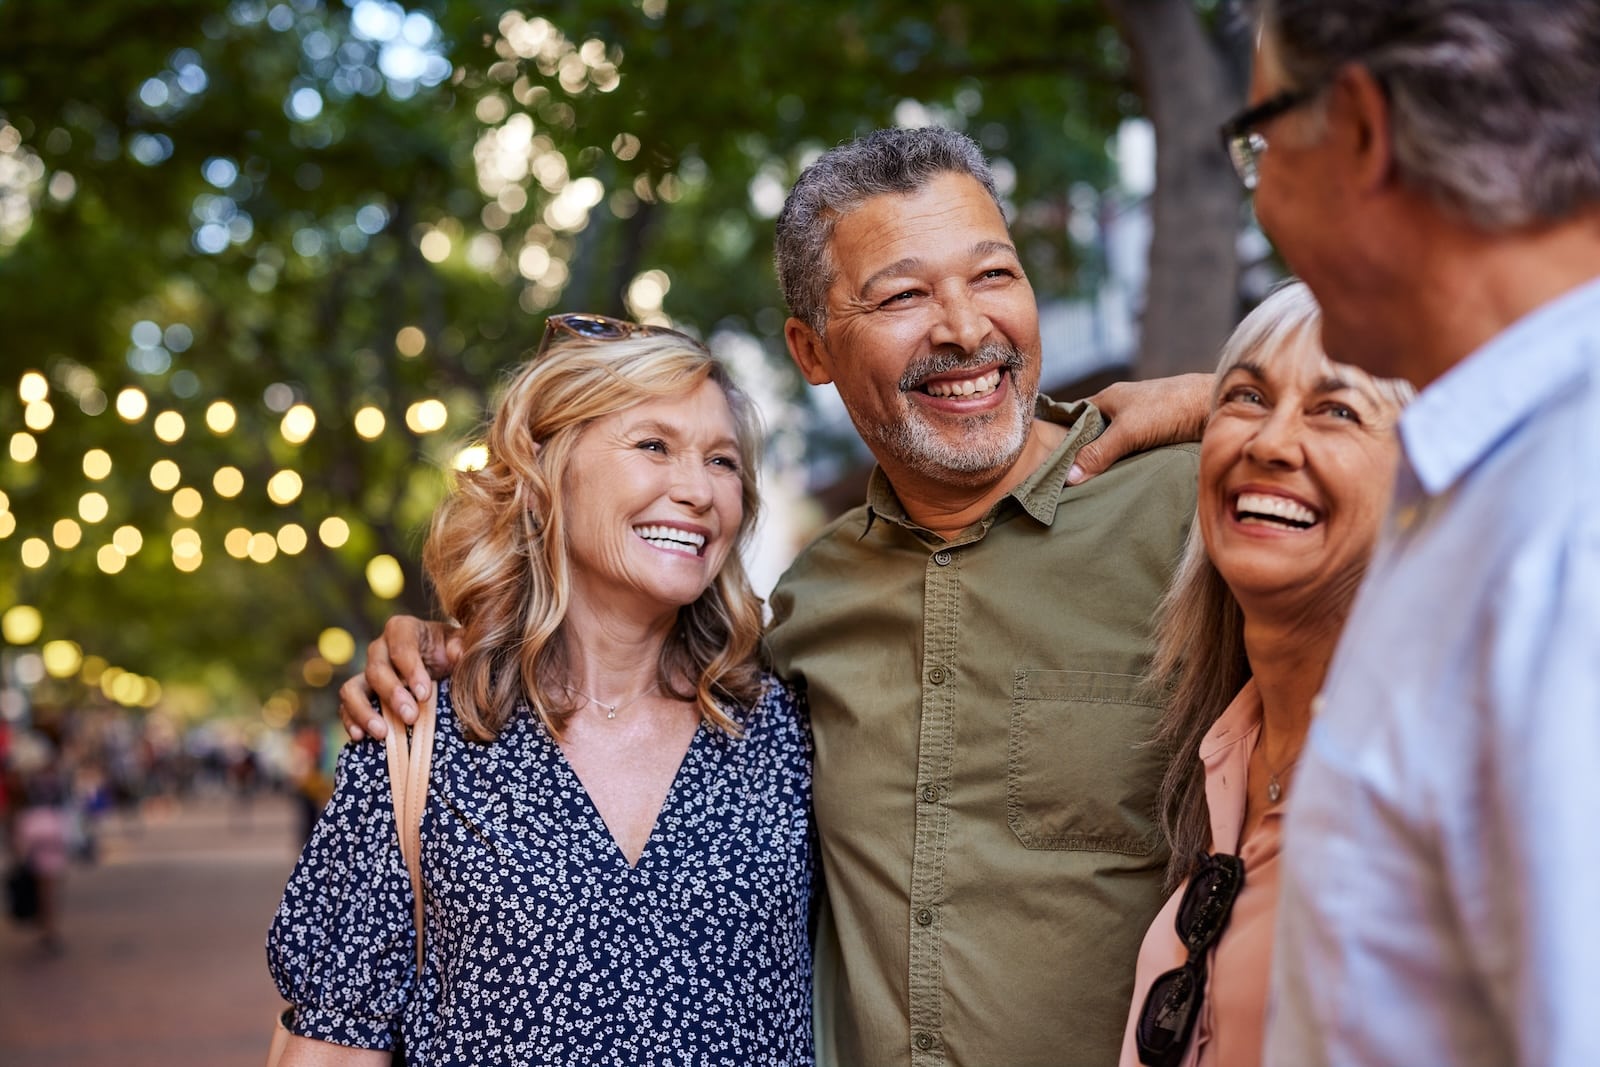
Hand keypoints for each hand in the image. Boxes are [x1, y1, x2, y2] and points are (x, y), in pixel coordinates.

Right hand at [336, 617, 460, 740]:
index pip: (401, 647)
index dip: (411, 670)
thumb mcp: (459, 643)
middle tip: (411, 717)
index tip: (424, 694)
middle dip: (392, 694)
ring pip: (352, 688)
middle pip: (376, 669)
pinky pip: (346, 707)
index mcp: (403, 630)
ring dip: (365, 711)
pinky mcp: (360, 695)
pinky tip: (361, 737)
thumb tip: (457, 653)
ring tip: (383, 733)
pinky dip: (351, 721)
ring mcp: (366, 673)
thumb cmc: (450, 650)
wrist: (440, 665)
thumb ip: (460, 645)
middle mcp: (379, 649)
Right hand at [1067, 373, 1209, 483]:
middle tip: (1066, 481)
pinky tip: (1120, 480)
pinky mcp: (1157, 435)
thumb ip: (1098, 453)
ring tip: (1090, 486)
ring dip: (1105, 462)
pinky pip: (1131, 452)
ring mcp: (1140, 421)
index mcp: (1107, 398)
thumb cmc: (1169, 408)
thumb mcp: (1127, 432)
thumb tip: (1068, 478)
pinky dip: (1124, 464)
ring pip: (1113, 444)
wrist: (1214, 405)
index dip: (1059, 436)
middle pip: (1092, 433)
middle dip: (1081, 454)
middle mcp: (1121, 408)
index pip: (1072, 417)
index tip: (1047, 461)